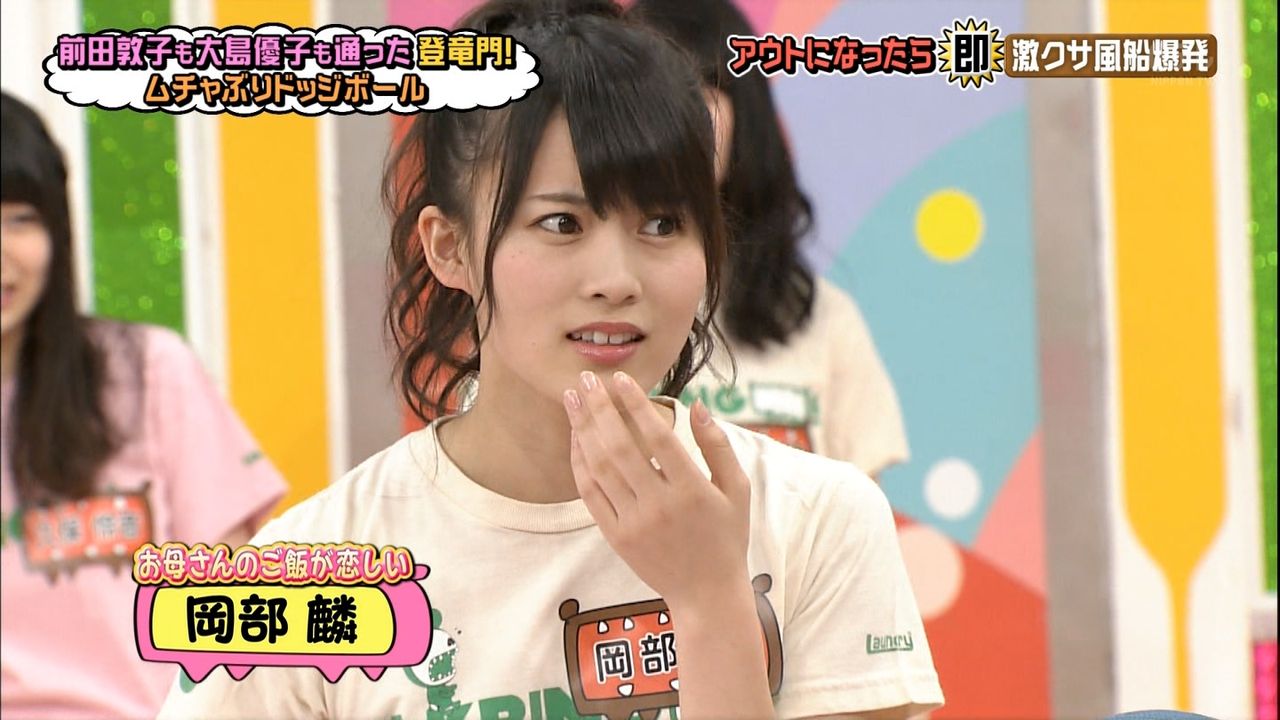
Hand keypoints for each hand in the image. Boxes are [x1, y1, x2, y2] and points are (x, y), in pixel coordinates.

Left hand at [562, 370, 751, 608]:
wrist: (706, 594)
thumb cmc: (726, 536)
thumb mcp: (738, 489)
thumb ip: (718, 446)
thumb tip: (697, 405)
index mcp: (693, 490)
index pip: (659, 437)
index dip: (637, 405)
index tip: (621, 378)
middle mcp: (660, 505)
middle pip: (621, 447)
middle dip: (600, 409)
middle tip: (586, 378)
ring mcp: (634, 523)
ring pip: (600, 468)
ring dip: (582, 430)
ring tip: (572, 399)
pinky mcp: (616, 536)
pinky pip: (591, 494)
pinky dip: (579, 463)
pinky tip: (576, 438)